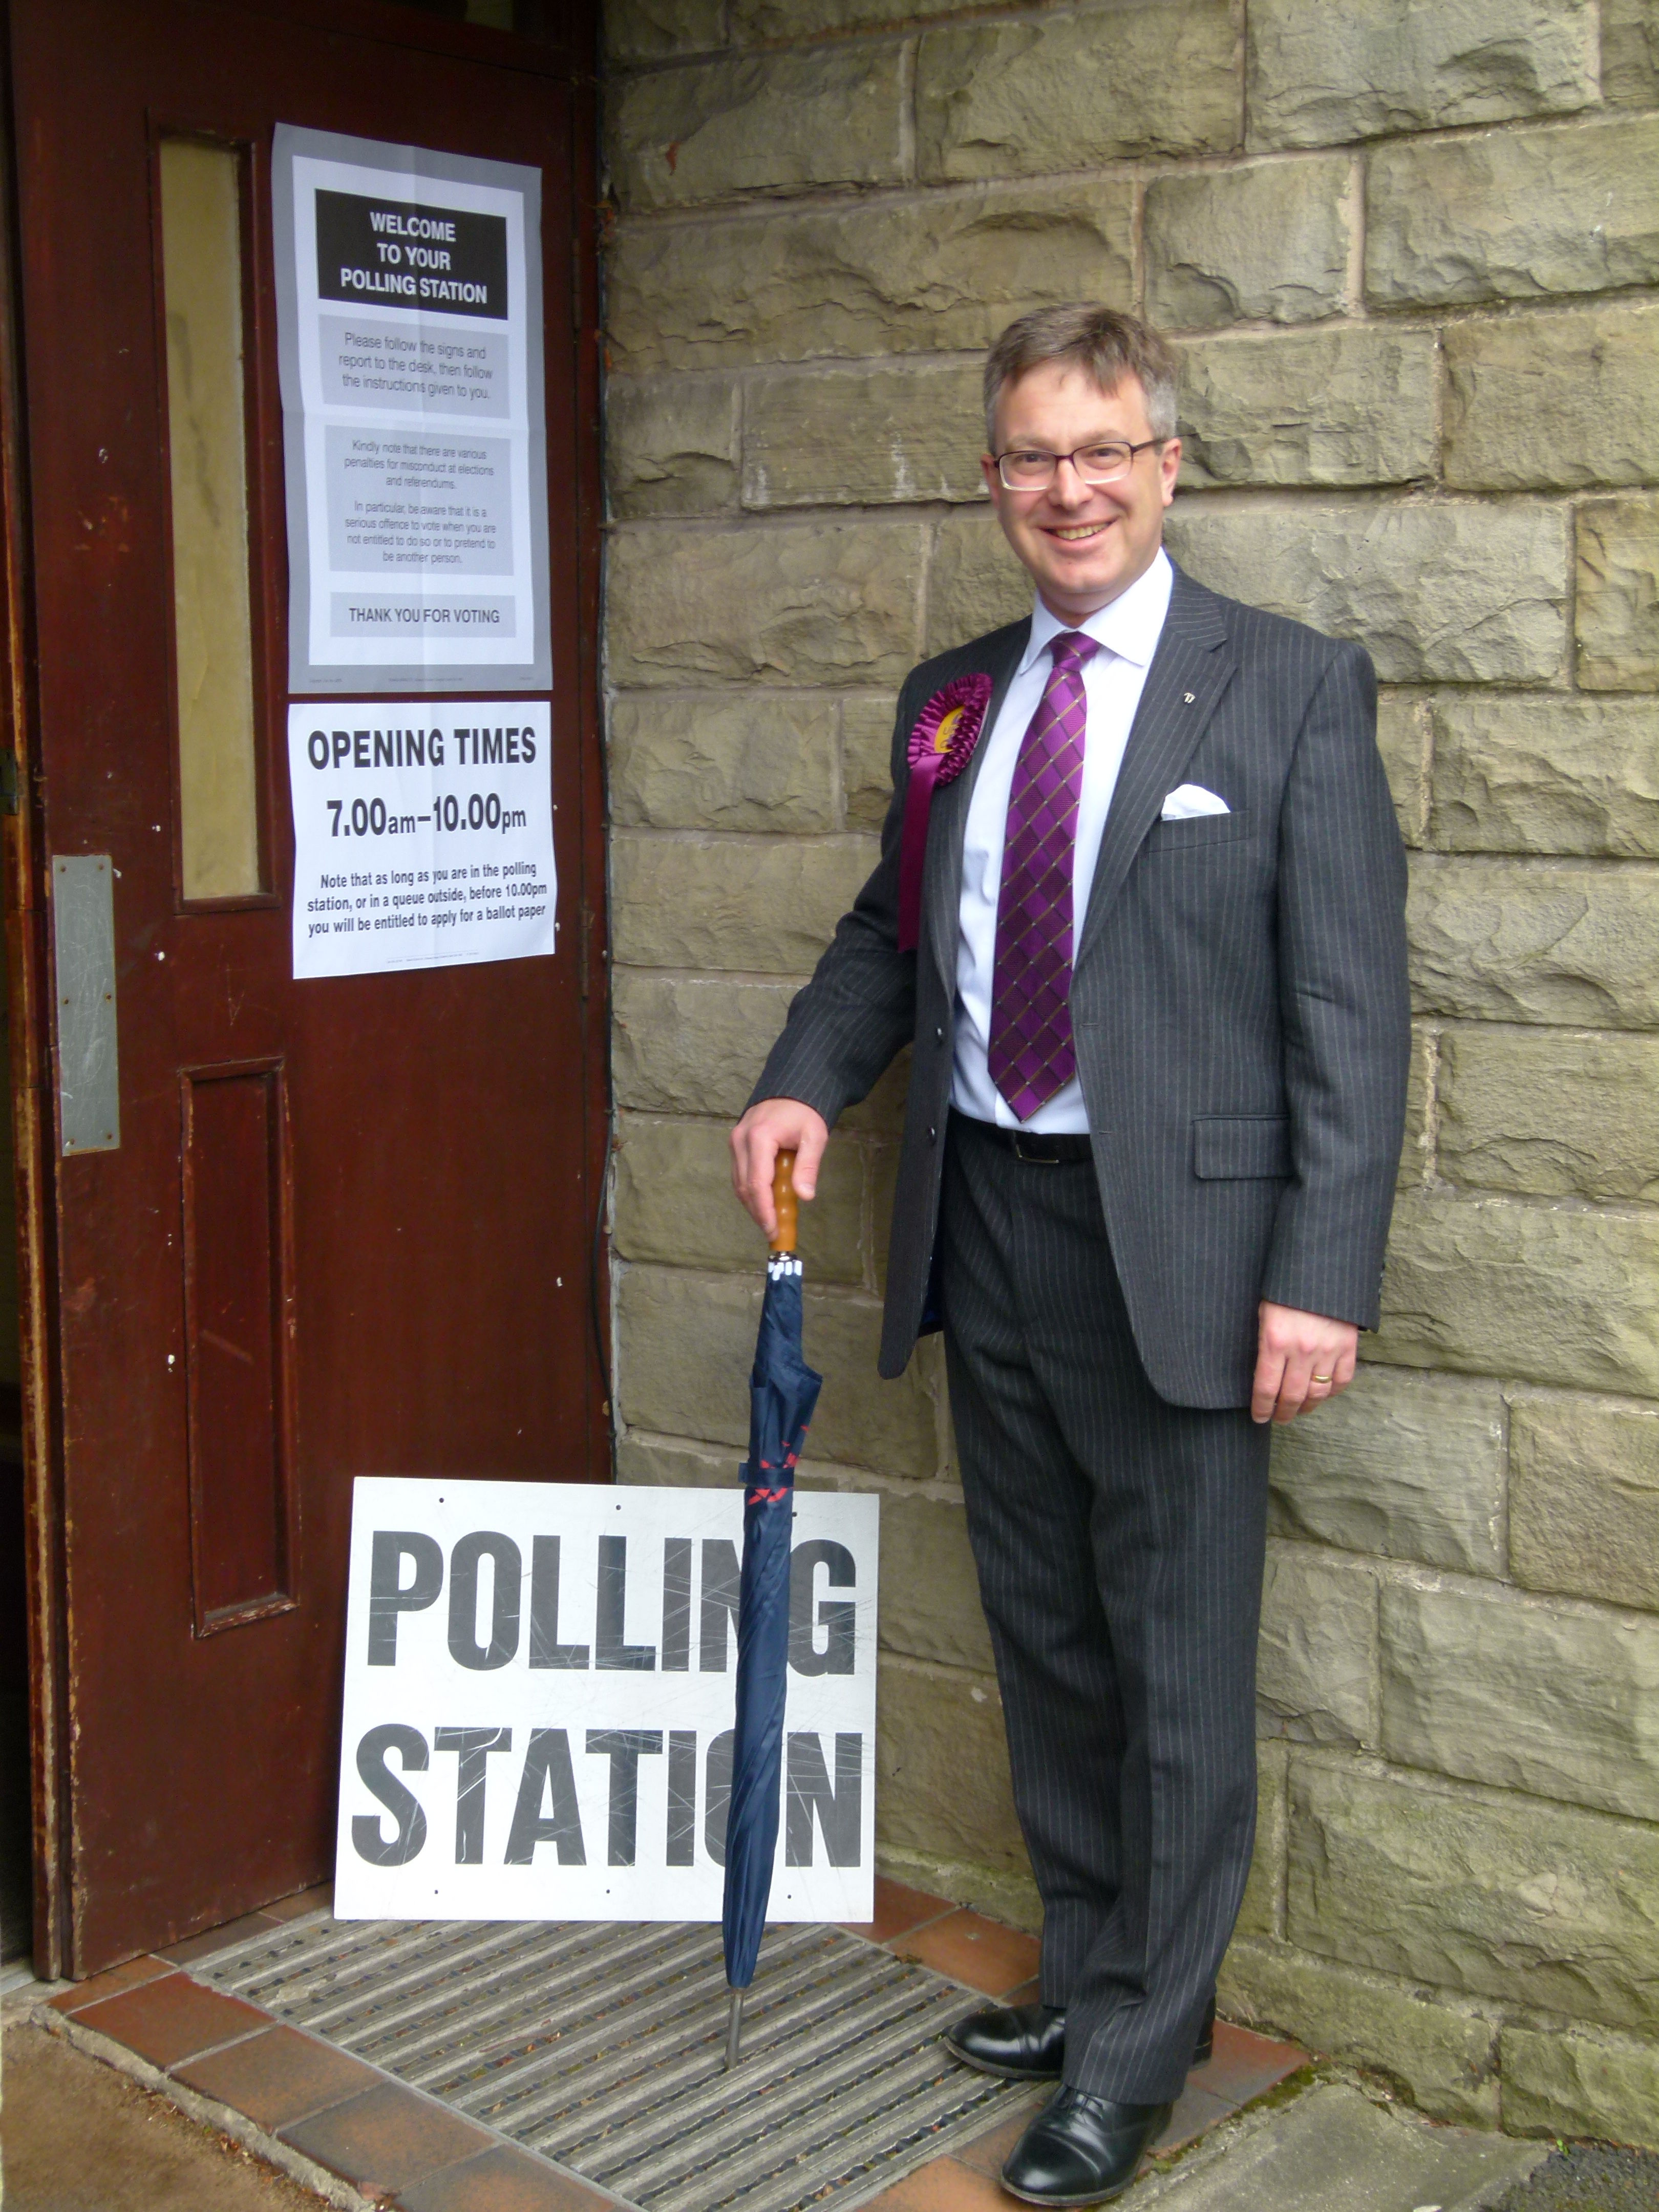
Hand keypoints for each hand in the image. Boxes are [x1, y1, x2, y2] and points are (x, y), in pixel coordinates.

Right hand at [730, 1098, 829, 1240]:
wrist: (791, 1090)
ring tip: (770, 1222)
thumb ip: (808, 1166)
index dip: (764, 1210)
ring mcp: (735, 1142)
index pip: (758, 1183)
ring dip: (753, 1205)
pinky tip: (763, 1203)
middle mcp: (740, 1140)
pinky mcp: (736, 1144)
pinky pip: (739, 1174)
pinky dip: (750, 1192)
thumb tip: (805, 1196)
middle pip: (745, 1186)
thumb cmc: (805, 1113)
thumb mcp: (814, 1137)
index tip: (773, 1229)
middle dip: (758, 1212)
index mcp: (759, 1137)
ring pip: (738, 1183)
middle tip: (773, 1232)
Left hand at [1251, 1301, 1358, 1424]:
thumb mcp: (1264, 1313)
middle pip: (1292, 1397)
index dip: (1262, 1408)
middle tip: (1279, 1419)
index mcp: (1274, 1342)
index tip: (1259, 1417)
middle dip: (1283, 1413)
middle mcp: (1301, 1351)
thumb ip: (1263, 1344)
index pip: (1266, 1388)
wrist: (1320, 1269)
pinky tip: (1323, 1394)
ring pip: (1317, 1393)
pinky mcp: (1348, 1347)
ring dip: (1307, 1407)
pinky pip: (1342, 1380)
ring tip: (1299, 1410)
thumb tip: (1261, 1374)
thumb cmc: (1285, 1290)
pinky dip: (1332, 1392)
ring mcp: (1327, 1351)